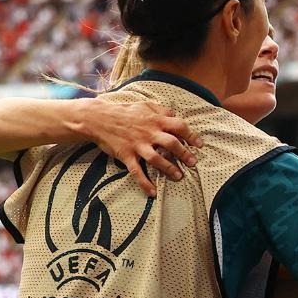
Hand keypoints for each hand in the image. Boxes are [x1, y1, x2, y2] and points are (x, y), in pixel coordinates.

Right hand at [83, 99, 203, 195]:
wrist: (99, 119)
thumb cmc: (125, 112)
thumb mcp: (145, 106)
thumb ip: (162, 111)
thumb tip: (176, 115)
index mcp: (155, 120)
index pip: (179, 126)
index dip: (191, 135)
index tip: (199, 145)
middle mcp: (149, 132)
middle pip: (171, 143)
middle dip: (184, 154)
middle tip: (193, 163)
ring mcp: (137, 145)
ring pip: (156, 158)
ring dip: (169, 168)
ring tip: (179, 177)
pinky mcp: (126, 155)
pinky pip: (136, 171)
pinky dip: (144, 183)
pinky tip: (152, 192)